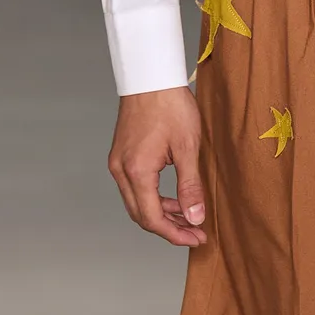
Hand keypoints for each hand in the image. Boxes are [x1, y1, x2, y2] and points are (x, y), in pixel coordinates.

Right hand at [108, 86, 207, 246]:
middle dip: (169, 228)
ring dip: (162, 213)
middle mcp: (121, 171)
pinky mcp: (121, 156)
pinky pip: (135, 188)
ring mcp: (118, 163)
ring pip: (137, 203)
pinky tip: (174, 198)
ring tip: (189, 217)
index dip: (175, 234)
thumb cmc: (170, 105)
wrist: (150, 77)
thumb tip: (195, 217)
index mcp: (137, 172)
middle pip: (141, 215)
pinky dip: (153, 198)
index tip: (196, 238)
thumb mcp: (188, 147)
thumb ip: (190, 186)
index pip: (152, 218)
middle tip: (195, 233)